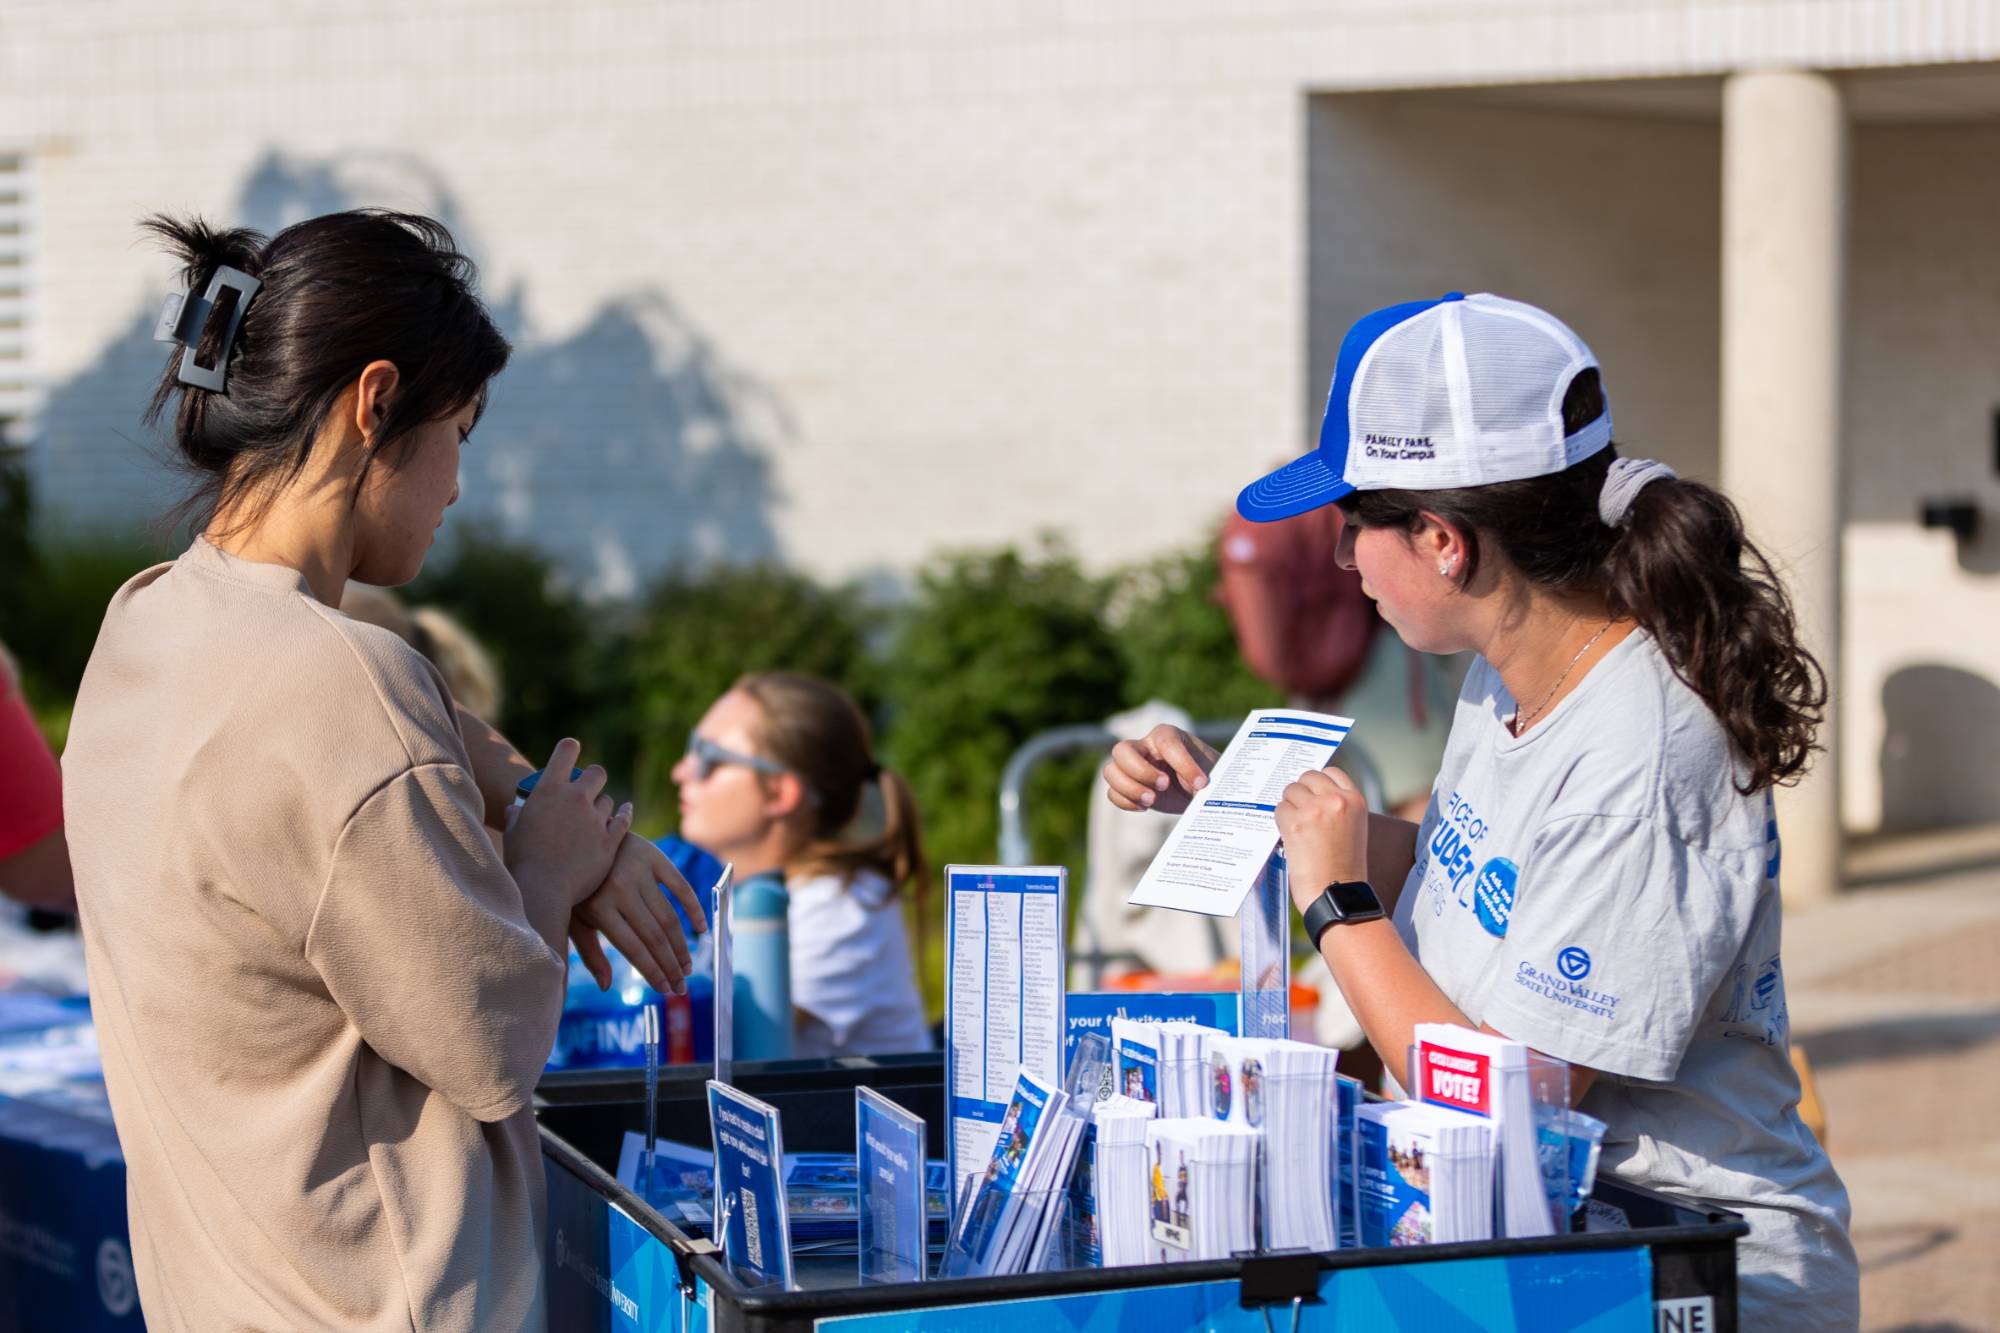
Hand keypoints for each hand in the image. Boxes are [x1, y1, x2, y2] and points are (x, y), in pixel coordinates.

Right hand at [504, 739, 628, 910]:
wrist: (542, 890)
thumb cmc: (521, 861)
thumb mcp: (513, 833)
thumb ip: (517, 816)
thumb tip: (514, 809)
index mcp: (549, 790)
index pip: (567, 750)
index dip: (570, 749)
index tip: (571, 753)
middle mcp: (575, 798)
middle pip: (597, 773)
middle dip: (593, 779)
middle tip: (588, 790)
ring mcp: (595, 818)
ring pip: (608, 800)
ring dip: (602, 807)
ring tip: (593, 818)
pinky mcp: (610, 839)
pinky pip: (623, 819)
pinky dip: (624, 815)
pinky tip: (624, 813)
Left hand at [570, 833, 707, 995]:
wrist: (578, 834)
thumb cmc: (577, 886)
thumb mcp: (574, 919)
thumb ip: (590, 952)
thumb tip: (606, 986)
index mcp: (599, 909)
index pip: (633, 948)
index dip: (652, 972)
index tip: (665, 989)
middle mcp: (620, 890)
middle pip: (654, 936)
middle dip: (671, 966)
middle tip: (682, 986)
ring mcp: (639, 872)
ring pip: (669, 917)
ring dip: (682, 946)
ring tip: (688, 966)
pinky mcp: (654, 856)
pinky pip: (681, 886)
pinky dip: (694, 909)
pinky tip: (701, 929)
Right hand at [1102, 724, 1219, 814]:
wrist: (1201, 789)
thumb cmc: (1207, 774)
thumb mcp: (1211, 771)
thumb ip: (1202, 776)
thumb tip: (1197, 790)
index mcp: (1167, 735)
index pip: (1166, 743)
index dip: (1182, 763)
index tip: (1200, 783)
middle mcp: (1145, 747)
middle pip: (1123, 750)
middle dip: (1141, 771)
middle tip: (1164, 786)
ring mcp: (1132, 766)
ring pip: (1111, 771)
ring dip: (1129, 788)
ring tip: (1151, 801)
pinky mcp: (1128, 786)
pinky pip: (1112, 792)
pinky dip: (1125, 801)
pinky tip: (1144, 807)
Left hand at [1275, 767, 1370, 915]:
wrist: (1337, 894)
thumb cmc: (1344, 867)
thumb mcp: (1353, 828)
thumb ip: (1337, 807)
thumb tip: (1309, 792)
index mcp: (1355, 800)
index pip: (1331, 772)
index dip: (1317, 783)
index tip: (1311, 794)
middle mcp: (1336, 800)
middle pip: (1306, 777)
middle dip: (1300, 793)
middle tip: (1300, 813)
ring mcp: (1315, 810)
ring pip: (1290, 791)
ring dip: (1289, 808)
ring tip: (1298, 829)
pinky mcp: (1295, 824)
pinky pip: (1279, 809)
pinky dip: (1280, 822)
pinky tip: (1290, 838)